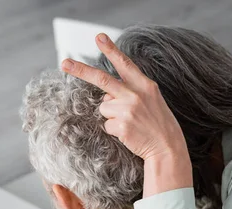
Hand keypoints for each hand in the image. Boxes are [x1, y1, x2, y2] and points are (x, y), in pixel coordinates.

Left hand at [61, 33, 185, 159]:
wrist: (167, 147)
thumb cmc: (157, 123)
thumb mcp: (150, 99)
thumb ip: (130, 91)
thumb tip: (106, 95)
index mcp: (144, 85)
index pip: (125, 63)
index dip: (111, 49)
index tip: (99, 37)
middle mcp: (135, 94)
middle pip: (102, 79)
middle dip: (80, 70)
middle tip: (64, 63)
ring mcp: (128, 110)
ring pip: (104, 107)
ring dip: (111, 116)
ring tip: (130, 123)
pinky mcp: (121, 126)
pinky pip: (106, 124)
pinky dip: (114, 130)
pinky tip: (129, 133)